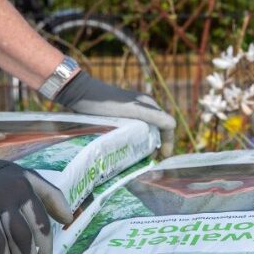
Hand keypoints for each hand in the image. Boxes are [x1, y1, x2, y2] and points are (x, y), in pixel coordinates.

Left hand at [54, 72, 176, 155]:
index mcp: (150, 104)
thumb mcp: (132, 109)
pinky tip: (126, 148)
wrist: (79, 92)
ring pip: (145, 130)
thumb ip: (153, 116)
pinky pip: (133, 129)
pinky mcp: (120, 114)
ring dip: (145, 144)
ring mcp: (132, 110)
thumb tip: (173, 125)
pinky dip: (134, 140)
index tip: (162, 157)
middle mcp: (143, 107)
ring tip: (138, 157)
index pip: (167, 125)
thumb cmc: (105, 102)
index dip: (168, 142)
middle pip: (157, 129)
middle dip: (157, 145)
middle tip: (149, 160)